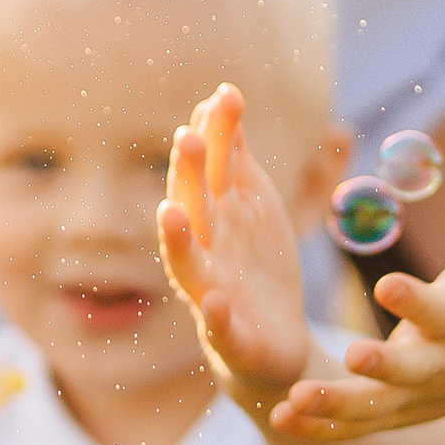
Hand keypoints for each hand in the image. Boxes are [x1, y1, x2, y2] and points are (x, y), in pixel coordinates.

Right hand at [159, 84, 311, 406]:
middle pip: (191, 208)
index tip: (226, 96)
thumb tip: (223, 98)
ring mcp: (212, 296)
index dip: (214, 134)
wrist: (275, 348)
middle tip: (188, 136)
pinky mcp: (231, 340)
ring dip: (176, 241)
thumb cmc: (257, 269)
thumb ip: (236, 159)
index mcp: (214, 218)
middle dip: (187, 175)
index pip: (208, 169)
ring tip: (169, 213)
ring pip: (187, 267)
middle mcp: (204, 252)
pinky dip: (216, 318)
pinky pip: (219, 330)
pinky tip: (217, 303)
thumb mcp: (253, 207)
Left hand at [271, 168, 444, 442]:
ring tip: (293, 399)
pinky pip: (357, 427)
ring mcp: (417, 397)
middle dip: (382, 366)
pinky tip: (280, 418)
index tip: (387, 284)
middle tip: (350, 354)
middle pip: (409, 372)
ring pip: (376, 408)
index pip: (438, 313)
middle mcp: (440, 366)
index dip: (415, 301)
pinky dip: (320, 428)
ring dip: (335, 406)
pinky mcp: (398, 416)